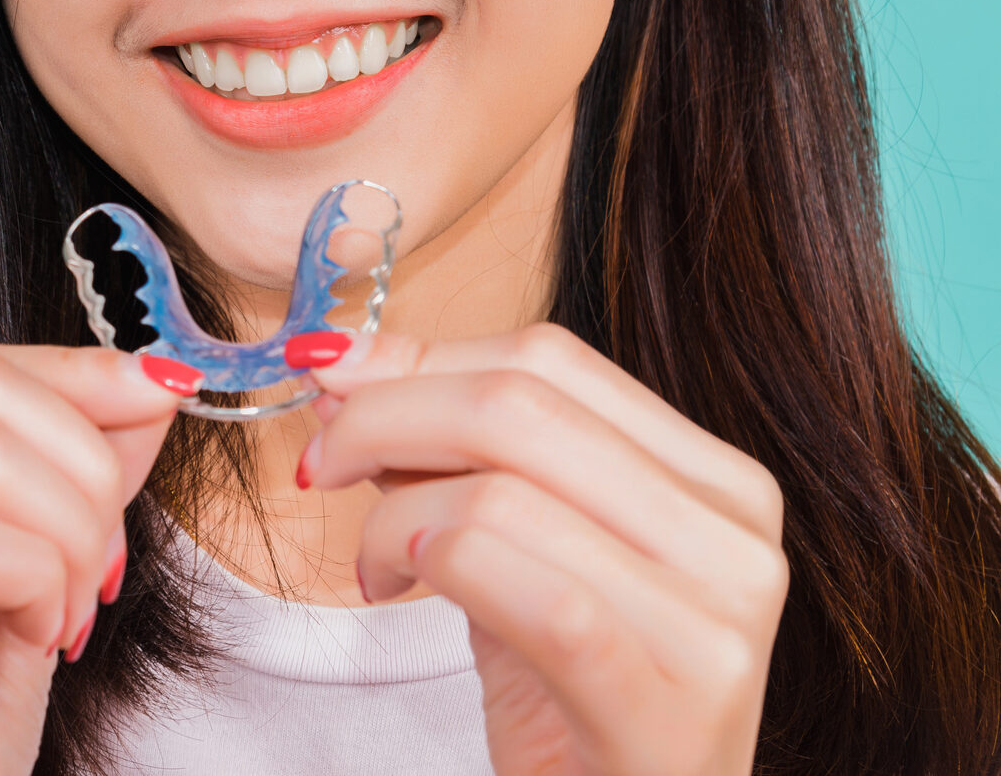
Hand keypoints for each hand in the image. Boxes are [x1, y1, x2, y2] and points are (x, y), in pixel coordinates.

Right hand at [0, 341, 188, 775]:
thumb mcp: (30, 564)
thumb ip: (75, 466)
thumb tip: (152, 379)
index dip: (73, 375)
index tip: (163, 398)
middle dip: (80, 466)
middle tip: (104, 567)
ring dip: (65, 533)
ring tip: (67, 615)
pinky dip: (31, 579)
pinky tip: (36, 638)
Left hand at [292, 324, 787, 775]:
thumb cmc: (567, 697)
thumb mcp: (515, 551)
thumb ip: (455, 458)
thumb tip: (346, 366)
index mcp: (712, 476)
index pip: (550, 359)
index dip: (422, 355)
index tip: (332, 374)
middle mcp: (735, 533)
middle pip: (521, 404)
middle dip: (385, 414)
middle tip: (321, 460)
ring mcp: (719, 619)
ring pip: (504, 492)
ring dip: (395, 516)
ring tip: (373, 565)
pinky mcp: (675, 702)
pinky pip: (538, 597)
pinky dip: (441, 566)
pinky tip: (396, 587)